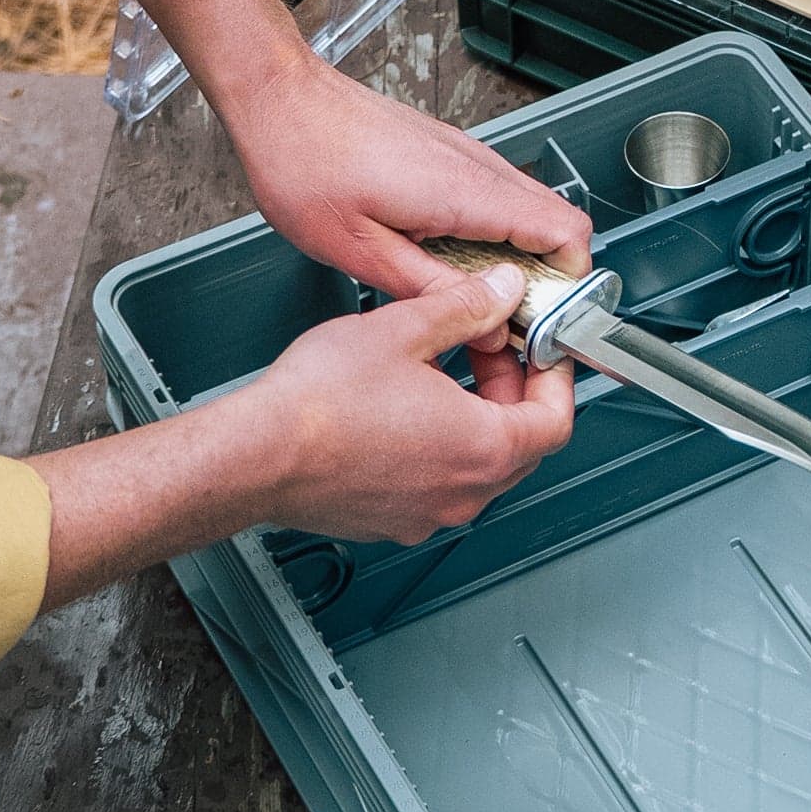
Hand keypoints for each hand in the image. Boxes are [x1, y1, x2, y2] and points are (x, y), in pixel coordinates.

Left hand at [229, 46, 597, 301]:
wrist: (279, 98)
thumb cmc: (303, 163)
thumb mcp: (358, 250)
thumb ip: (430, 288)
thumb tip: (485, 319)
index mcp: (462, 191)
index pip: (564, 229)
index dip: (567, 281)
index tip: (540, 318)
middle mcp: (473, 165)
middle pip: (558, 218)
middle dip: (548, 275)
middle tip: (508, 318)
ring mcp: (463, 153)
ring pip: (528, 206)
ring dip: (519, 254)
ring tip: (474, 295)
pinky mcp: (445, 151)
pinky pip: (495, 194)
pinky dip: (494, 231)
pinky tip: (449, 258)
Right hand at [242, 269, 577, 538]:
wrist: (255, 455)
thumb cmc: (318, 404)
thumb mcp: (404, 328)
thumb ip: (465, 307)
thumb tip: (501, 291)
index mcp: (481, 448)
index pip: (555, 420)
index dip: (554, 375)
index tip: (541, 347)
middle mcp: (462, 493)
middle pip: (522, 445)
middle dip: (513, 390)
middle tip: (488, 345)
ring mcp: (427, 515)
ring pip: (480, 467)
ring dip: (477, 416)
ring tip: (442, 369)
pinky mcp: (392, 520)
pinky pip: (439, 484)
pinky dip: (440, 446)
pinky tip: (407, 407)